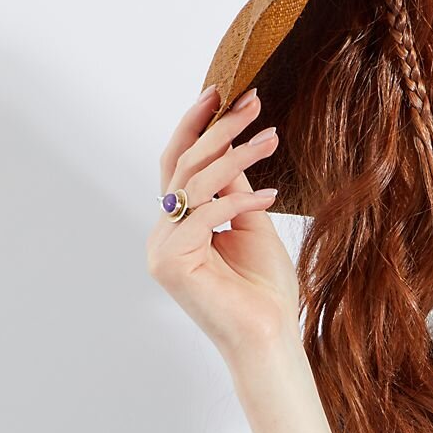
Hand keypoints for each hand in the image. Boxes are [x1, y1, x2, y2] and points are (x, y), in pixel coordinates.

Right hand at [145, 84, 299, 363]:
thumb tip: (230, 146)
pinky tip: (271, 197)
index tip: (224, 93)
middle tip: (252, 102)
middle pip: (183, 166)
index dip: (197, 126)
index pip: (180, 165)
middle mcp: (163, 235)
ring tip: (269, 138)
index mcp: (179, 226)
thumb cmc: (265, 291)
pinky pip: (205, 215)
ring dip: (235, 156)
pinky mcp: (170, 262)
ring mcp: (162, 249)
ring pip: (194, 184)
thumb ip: (235, 188)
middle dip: (218, 130)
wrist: (269, 338)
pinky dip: (239, 201)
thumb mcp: (251, 225)